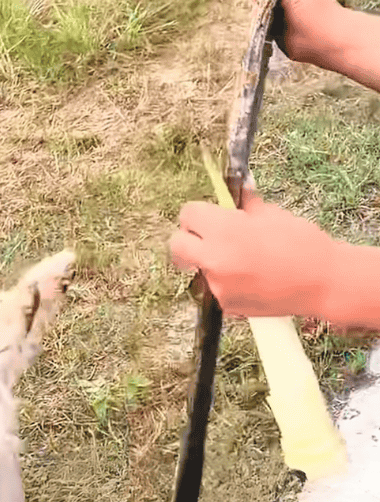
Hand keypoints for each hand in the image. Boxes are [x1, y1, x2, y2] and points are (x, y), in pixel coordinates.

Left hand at [170, 188, 336, 317]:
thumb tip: (233, 195)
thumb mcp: (269, 213)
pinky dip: (224, 281)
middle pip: (176, 244)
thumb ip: (243, 206)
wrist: (324, 282)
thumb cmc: (300, 242)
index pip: (187, 214)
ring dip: (207, 260)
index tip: (208, 214)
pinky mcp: (227, 306)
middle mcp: (214, 259)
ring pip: (196, 267)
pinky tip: (248, 278)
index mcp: (223, 230)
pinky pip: (213, 288)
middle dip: (188, 237)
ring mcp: (218, 286)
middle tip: (206, 236)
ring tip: (237, 259)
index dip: (197, 212)